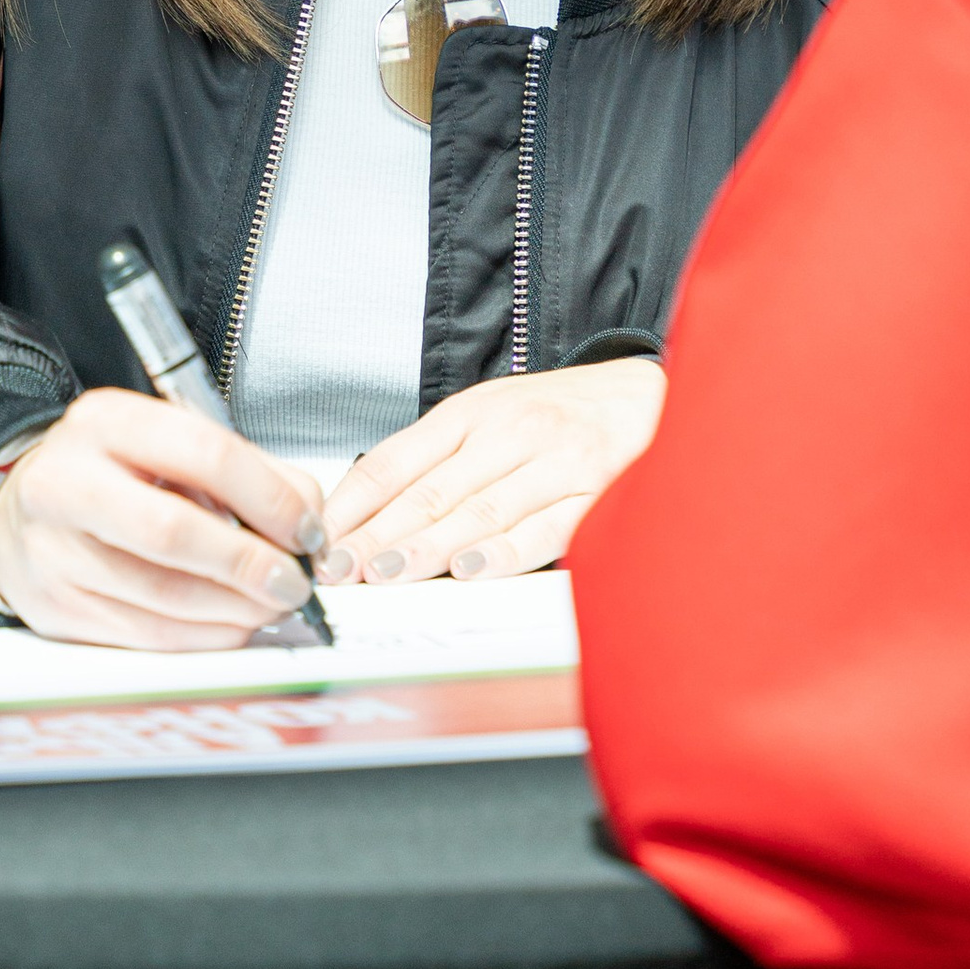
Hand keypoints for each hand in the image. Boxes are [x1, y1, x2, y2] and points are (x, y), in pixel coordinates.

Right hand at [0, 389, 323, 649]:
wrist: (20, 511)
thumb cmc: (110, 474)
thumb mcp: (168, 443)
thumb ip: (247, 471)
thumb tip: (307, 519)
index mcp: (105, 422)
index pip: (205, 454)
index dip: (269, 499)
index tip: (306, 530)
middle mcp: (67, 481)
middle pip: (173, 531)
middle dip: (250, 564)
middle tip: (294, 582)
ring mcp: (52, 550)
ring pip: (163, 594)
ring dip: (235, 609)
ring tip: (271, 605)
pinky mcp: (54, 607)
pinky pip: (146, 633)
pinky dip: (203, 635)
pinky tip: (230, 623)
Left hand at [317, 361, 666, 586]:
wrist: (652, 393)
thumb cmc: (563, 414)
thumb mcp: (492, 417)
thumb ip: (437, 462)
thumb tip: (366, 516)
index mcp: (471, 413)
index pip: (395, 461)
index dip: (352, 505)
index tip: (317, 541)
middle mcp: (508, 431)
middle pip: (429, 491)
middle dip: (376, 535)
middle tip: (337, 570)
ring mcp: (554, 461)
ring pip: (479, 510)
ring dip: (428, 547)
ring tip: (387, 575)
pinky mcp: (597, 491)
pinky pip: (545, 528)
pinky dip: (506, 552)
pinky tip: (472, 571)